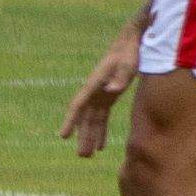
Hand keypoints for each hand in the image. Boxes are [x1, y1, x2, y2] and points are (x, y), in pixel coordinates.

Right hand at [60, 29, 140, 157]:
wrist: (132, 40)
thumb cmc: (130, 51)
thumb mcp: (127, 64)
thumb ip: (120, 77)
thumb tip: (111, 91)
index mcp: (94, 84)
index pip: (78, 105)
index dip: (70, 121)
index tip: (62, 136)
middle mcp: (94, 91)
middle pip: (84, 117)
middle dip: (82, 136)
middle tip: (82, 155)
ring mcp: (100, 93)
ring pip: (92, 119)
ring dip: (90, 136)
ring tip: (88, 155)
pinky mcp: (108, 95)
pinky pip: (101, 116)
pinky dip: (100, 130)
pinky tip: (101, 145)